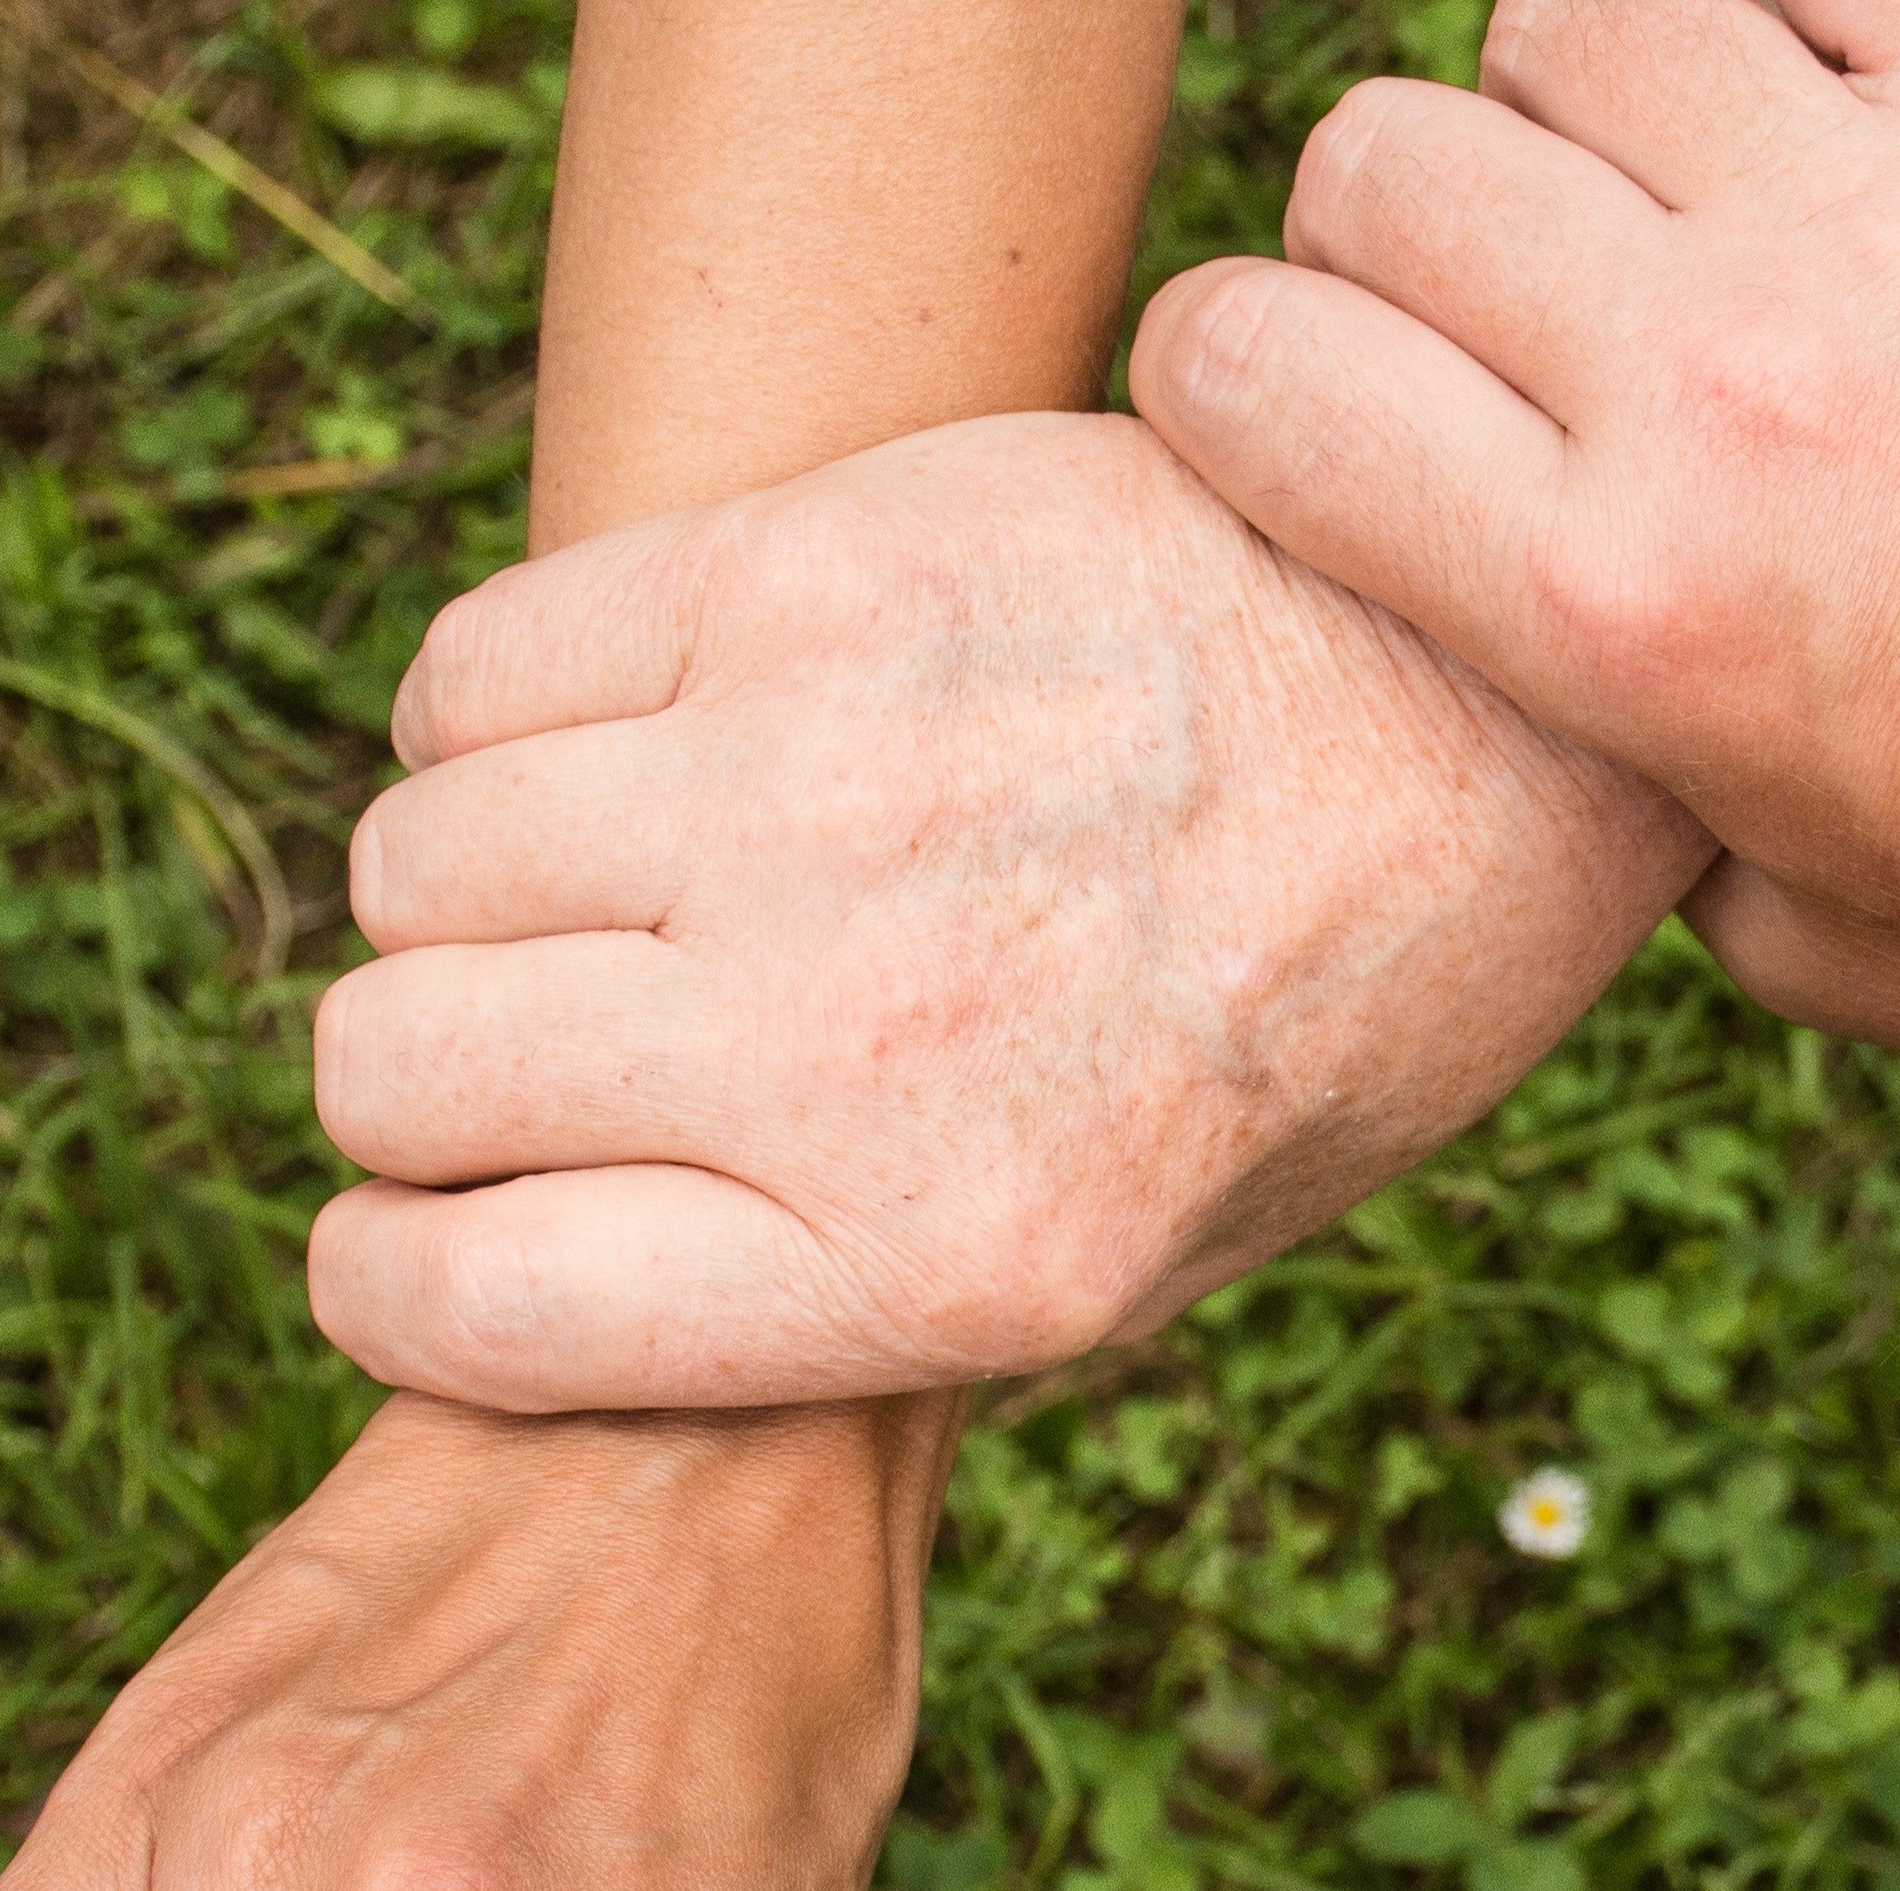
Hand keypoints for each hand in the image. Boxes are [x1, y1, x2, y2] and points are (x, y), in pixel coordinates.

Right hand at [303, 409, 1708, 1412]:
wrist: (1505, 705)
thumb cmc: (1328, 1007)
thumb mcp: (1153, 1257)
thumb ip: (861, 1296)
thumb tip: (562, 1293)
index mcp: (949, 1262)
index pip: (466, 1308)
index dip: (398, 1284)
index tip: (426, 1243)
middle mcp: (855, 1041)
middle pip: (394, 1073)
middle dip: (425, 1090)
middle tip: (544, 1055)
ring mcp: (815, 791)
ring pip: (411, 867)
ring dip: (466, 898)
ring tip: (609, 889)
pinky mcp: (806, 574)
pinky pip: (474, 672)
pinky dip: (493, 723)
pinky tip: (627, 742)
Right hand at [1132, 0, 1899, 1038]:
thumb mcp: (1779, 910)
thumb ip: (1588, 833)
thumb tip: (1444, 783)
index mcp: (1613, 607)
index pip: (1238, 366)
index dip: (1238, 368)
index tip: (1308, 399)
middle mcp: (1721, 390)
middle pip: (1383, 165)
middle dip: (1412, 233)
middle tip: (1523, 316)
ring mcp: (1887, 219)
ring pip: (1566, 18)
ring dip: (1593, 96)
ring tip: (1682, 201)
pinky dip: (1782, 18)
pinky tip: (1833, 127)